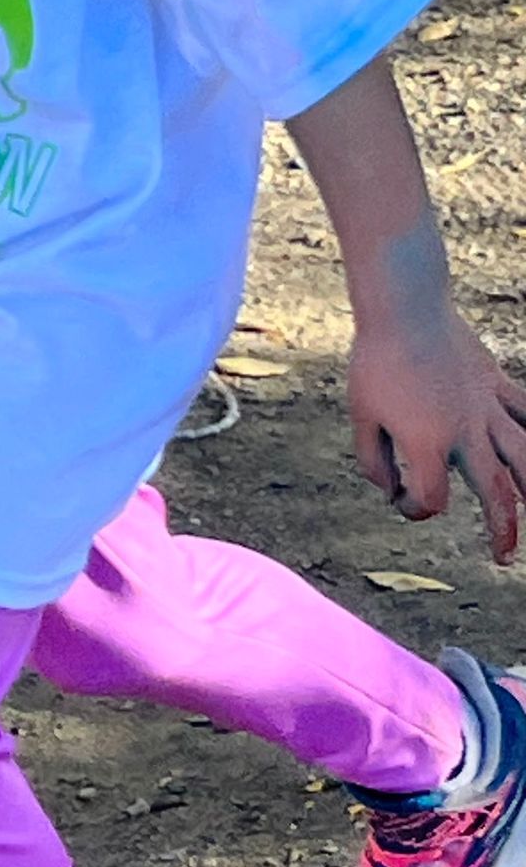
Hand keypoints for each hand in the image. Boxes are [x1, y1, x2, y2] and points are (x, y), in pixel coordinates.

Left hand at [350, 306, 525, 563]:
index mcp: (427, 441)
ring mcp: (487, 408)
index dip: (415, 509)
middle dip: (504, 530)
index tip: (401, 499)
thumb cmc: (375, 362)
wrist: (404, 309)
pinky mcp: (498, 385)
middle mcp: (465, 431)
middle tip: (505, 557)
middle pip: (497, 492)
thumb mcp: (361, 414)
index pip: (431, 498)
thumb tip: (390, 491)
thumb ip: (372, 459)